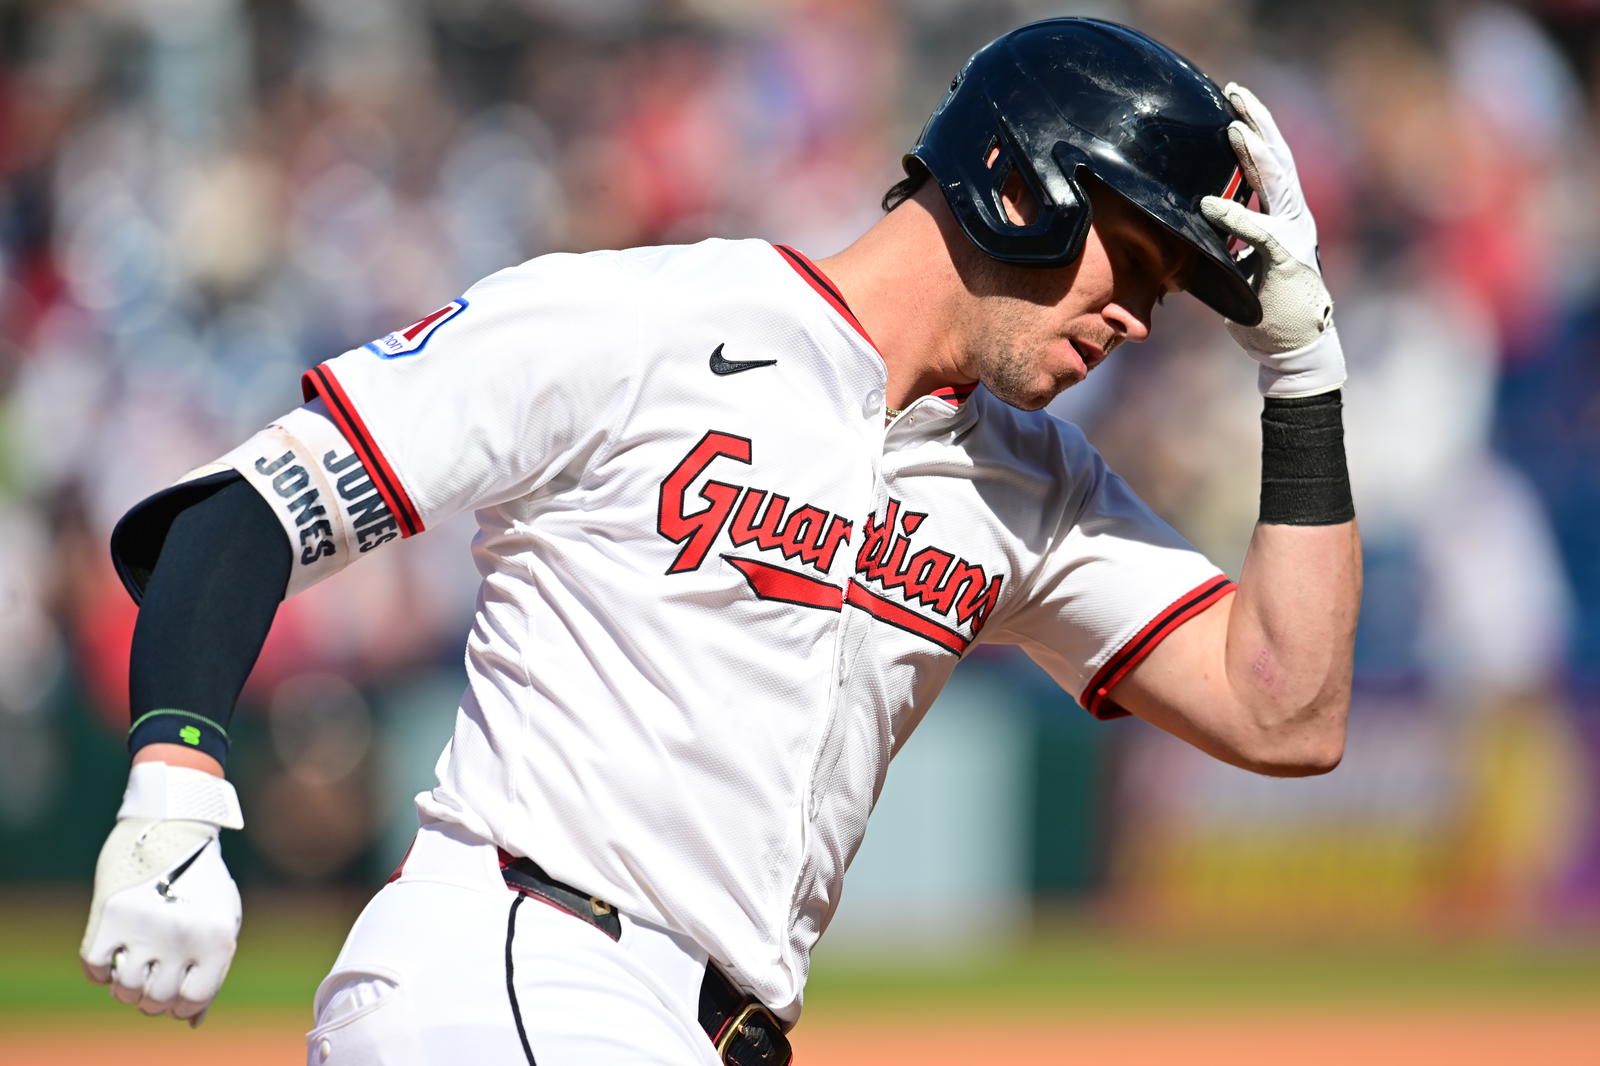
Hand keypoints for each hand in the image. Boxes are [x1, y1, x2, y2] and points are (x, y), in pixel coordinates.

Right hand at [80, 762, 243, 1023]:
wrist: (173, 823)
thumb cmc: (201, 878)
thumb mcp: (221, 919)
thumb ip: (210, 970)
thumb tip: (192, 1021)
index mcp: (218, 940)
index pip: (191, 1003)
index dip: (180, 1005)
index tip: (176, 991)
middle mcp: (182, 938)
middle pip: (154, 1001)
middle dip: (152, 994)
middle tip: (153, 973)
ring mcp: (145, 928)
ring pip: (123, 990)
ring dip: (126, 982)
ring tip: (136, 959)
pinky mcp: (110, 916)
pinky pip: (94, 969)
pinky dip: (101, 967)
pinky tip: (115, 948)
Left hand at [1200, 82, 1344, 397]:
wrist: (1291, 347)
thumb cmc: (1263, 309)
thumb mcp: (1238, 267)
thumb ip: (1227, 241)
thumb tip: (1193, 224)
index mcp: (1283, 216)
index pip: (1269, 164)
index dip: (1254, 132)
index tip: (1233, 105)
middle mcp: (1293, 218)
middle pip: (1277, 158)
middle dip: (1257, 122)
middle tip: (1235, 91)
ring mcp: (1293, 235)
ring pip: (1278, 182)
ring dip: (1254, 153)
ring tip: (1233, 126)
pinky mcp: (1285, 260)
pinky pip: (1259, 232)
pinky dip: (1235, 216)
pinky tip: (1210, 203)